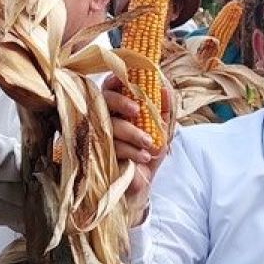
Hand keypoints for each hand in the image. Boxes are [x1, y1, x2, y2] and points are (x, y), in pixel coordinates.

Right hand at [103, 75, 171, 225]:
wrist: (142, 184)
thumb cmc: (148, 153)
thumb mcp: (162, 129)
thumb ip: (165, 108)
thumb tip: (165, 86)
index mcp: (119, 107)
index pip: (112, 85)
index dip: (117, 78)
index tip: (130, 79)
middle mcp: (106, 117)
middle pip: (103, 99)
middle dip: (120, 102)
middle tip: (137, 110)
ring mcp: (99, 135)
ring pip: (109, 125)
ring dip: (132, 132)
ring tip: (150, 144)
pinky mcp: (98, 154)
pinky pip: (111, 146)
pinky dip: (130, 150)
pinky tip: (143, 157)